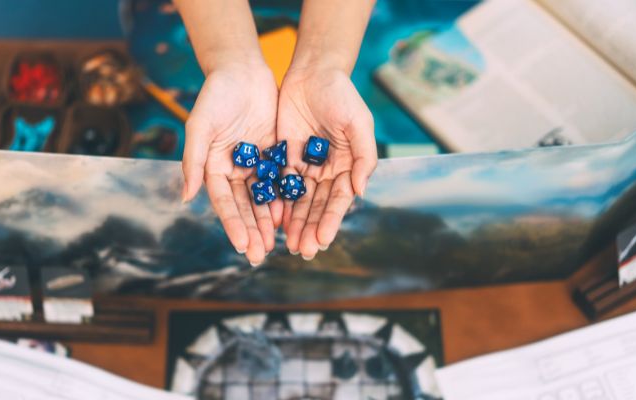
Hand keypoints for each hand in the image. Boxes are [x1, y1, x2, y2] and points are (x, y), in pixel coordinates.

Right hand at [181, 63, 281, 265]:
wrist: (242, 69)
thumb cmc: (216, 95)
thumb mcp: (201, 126)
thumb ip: (193, 161)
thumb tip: (185, 198)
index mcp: (213, 166)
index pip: (223, 203)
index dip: (232, 224)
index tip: (241, 245)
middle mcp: (233, 169)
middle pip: (243, 206)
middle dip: (251, 231)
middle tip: (259, 256)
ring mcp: (254, 162)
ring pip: (263, 198)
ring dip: (268, 221)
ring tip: (276, 245)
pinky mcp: (273, 153)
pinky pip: (280, 181)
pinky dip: (285, 199)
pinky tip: (291, 217)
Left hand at [277, 66, 376, 259]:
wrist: (313, 72)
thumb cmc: (341, 95)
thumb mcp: (358, 123)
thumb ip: (363, 156)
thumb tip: (360, 191)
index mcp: (347, 166)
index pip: (338, 200)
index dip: (330, 221)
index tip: (322, 241)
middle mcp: (326, 171)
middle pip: (317, 206)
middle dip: (310, 228)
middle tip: (301, 251)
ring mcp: (304, 165)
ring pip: (297, 200)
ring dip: (294, 223)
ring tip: (287, 245)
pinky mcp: (284, 157)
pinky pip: (279, 184)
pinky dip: (276, 202)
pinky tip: (271, 220)